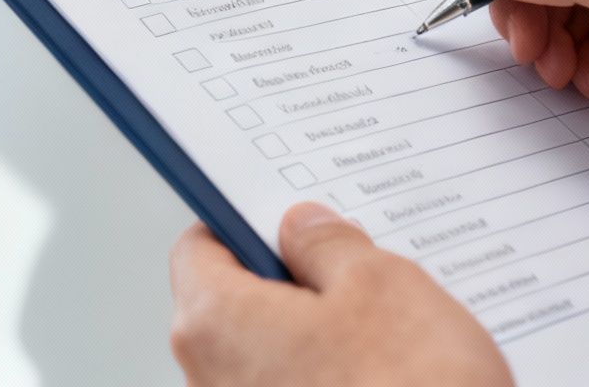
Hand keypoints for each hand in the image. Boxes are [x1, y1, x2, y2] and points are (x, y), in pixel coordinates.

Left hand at [169, 203, 511, 386]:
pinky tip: (390, 376)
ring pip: (270, 357)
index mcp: (215, 325)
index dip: (245, 225)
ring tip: (390, 335)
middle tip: (357, 272)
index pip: (198, 250)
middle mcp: (212, 383)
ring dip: (320, 338)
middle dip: (294, 283)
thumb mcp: (382, 286)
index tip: (287, 218)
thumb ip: (330, 247)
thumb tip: (303, 230)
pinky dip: (332, 379)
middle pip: (234, 307)